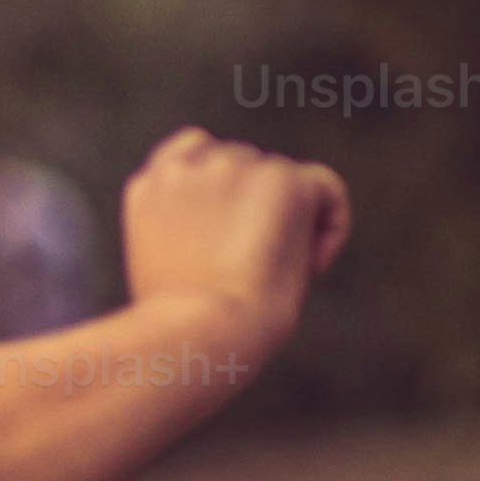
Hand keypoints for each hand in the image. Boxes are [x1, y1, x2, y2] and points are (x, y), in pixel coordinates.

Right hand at [114, 129, 349, 354]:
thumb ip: (190, 234)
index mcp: (149, 188)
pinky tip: (314, 267)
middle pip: (244, 166)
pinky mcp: (282, 178)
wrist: (201, 330)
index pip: (193, 150)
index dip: (220, 178)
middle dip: (256, 208)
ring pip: (282, 179)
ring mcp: (235, 167)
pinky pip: (324, 187)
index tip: (231, 218)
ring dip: (289, 220)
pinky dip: (330, 223)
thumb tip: (240, 232)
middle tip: (257, 270)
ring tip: (278, 277)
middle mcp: (187, 169)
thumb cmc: (182, 327)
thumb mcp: (166, 272)